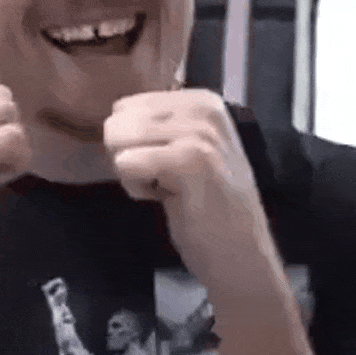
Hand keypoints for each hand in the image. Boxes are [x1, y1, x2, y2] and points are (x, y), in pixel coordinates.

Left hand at [103, 88, 275, 293]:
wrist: (241, 253)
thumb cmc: (209, 208)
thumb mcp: (189, 150)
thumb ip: (158, 128)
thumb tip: (114, 118)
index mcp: (201, 101)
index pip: (127, 106)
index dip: (134, 144)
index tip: (167, 168)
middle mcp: (203, 108)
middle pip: (118, 121)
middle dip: (129, 156)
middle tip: (165, 182)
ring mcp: (199, 133)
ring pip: (118, 140)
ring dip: (133, 174)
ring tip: (169, 190)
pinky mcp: (190, 161)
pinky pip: (126, 163)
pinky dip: (137, 188)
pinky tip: (168, 200)